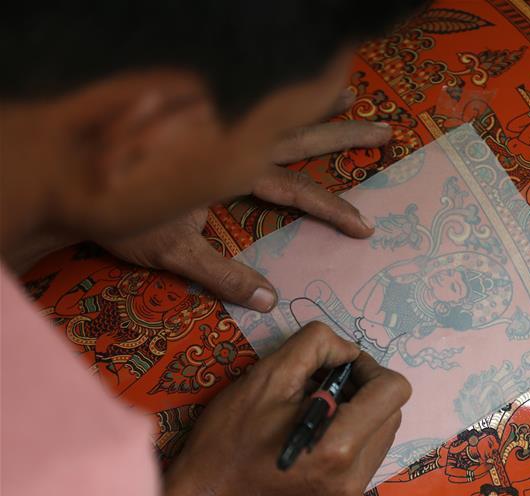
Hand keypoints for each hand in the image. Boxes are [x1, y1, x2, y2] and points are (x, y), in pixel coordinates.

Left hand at [102, 92, 392, 312]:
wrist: (72, 170)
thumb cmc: (122, 213)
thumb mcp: (173, 251)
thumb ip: (223, 273)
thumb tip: (269, 299)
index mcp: (236, 172)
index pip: (299, 190)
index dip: (335, 209)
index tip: (366, 226)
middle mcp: (234, 141)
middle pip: (303, 134)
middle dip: (347, 133)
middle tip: (387, 130)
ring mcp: (219, 122)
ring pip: (279, 108)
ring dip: (316, 102)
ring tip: (350, 90)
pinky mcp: (201, 116)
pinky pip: (248, 100)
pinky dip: (270, 95)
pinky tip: (277, 92)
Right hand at [143, 322, 410, 495]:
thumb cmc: (231, 435)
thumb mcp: (268, 374)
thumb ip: (316, 346)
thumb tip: (350, 351)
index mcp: (339, 446)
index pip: (394, 390)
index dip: (369, 368)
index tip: (337, 366)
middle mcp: (355, 475)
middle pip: (393, 410)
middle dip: (364, 388)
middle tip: (322, 383)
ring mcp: (352, 493)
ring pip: (384, 430)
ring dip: (360, 409)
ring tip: (317, 408)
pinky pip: (369, 452)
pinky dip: (352, 432)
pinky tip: (318, 430)